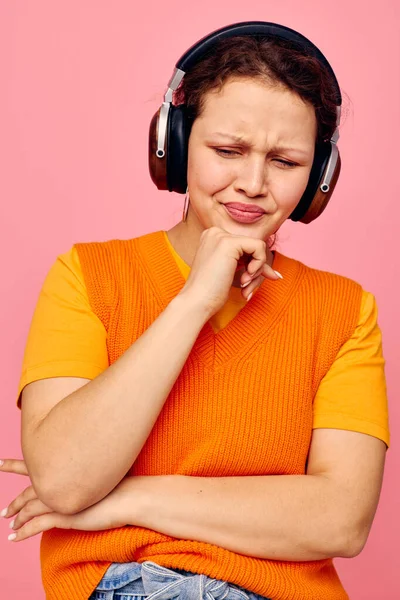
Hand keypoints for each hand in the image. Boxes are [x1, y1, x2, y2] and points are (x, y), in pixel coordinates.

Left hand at [0, 458, 133, 540]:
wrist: (131, 495)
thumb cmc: (122, 483)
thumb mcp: (101, 473)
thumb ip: (88, 473)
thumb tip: (85, 474)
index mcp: (67, 467)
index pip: (35, 464)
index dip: (15, 464)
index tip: (0, 462)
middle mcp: (61, 480)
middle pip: (28, 488)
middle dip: (15, 500)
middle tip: (3, 509)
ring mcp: (61, 497)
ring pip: (29, 507)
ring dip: (17, 517)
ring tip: (10, 523)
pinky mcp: (64, 515)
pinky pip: (37, 524)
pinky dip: (23, 531)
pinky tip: (15, 537)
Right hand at [178, 226, 281, 316]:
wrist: (197, 302)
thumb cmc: (211, 293)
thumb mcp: (234, 275)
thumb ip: (252, 268)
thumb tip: (276, 274)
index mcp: (213, 238)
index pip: (245, 246)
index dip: (254, 264)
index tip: (252, 282)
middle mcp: (215, 232)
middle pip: (253, 246)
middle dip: (257, 269)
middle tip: (248, 289)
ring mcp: (221, 236)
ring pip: (258, 247)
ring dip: (258, 270)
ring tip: (244, 285)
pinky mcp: (229, 243)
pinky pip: (259, 247)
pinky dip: (259, 264)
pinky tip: (246, 278)